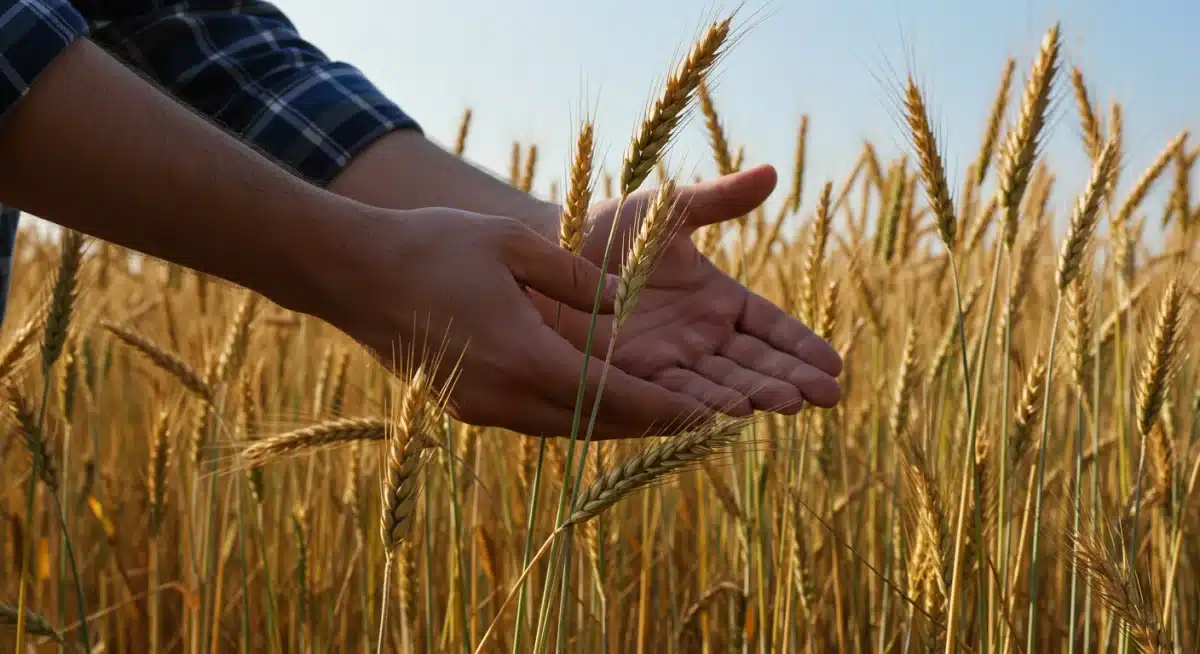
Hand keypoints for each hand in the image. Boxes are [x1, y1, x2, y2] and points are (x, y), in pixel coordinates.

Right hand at [308, 207, 711, 438]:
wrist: (349, 273)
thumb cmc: (431, 246)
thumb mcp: (512, 244)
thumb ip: (578, 278)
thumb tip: (628, 305)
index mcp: (523, 358)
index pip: (615, 398)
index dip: (668, 410)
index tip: (712, 416)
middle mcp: (504, 398)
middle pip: (597, 424)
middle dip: (651, 422)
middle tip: (702, 417)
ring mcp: (481, 408)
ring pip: (568, 426)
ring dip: (615, 419)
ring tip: (662, 409)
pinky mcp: (466, 406)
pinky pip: (538, 417)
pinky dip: (577, 411)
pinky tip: (600, 394)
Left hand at [543, 165, 842, 415]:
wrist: (545, 253)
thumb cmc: (607, 228)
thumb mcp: (668, 211)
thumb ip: (717, 200)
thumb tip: (772, 173)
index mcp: (717, 300)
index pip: (770, 329)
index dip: (800, 348)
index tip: (835, 366)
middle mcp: (699, 338)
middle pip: (754, 364)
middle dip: (789, 379)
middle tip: (825, 397)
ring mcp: (668, 361)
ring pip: (719, 384)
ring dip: (753, 395)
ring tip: (785, 405)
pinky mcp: (631, 377)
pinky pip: (670, 394)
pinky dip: (699, 404)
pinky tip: (728, 414)